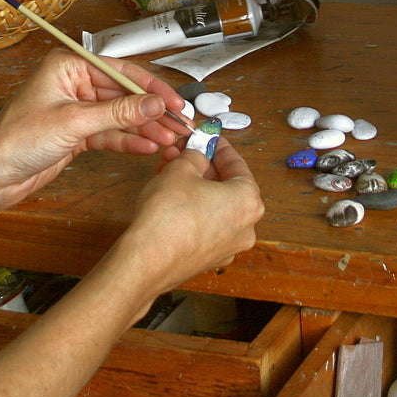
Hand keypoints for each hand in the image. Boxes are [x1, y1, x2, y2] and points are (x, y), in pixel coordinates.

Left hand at [0, 47, 189, 207]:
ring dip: (145, 128)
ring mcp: (76, 109)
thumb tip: (155, 103)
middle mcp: (74, 83)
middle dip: (152, 111)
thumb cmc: (19, 139)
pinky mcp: (76, 134)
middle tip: (181, 125)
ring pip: (120, 116)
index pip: (121, 70)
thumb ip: (119, 113)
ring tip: (171, 140)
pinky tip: (150, 148)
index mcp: (68, 66)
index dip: (151, 87)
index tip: (175, 102)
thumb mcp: (74, 122)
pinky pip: (110, 133)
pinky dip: (129, 141)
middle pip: (124, 94)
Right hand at [118, 136, 264, 290]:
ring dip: (195, 187)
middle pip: (227, 186)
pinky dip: (193, 209)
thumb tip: (198, 154)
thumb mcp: (181, 168)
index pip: (237, 164)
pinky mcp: (209, 258)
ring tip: (169, 172)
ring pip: (214, 206)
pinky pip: (206, 225)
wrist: (148, 259)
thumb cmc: (169, 215)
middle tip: (183, 153)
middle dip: (202, 167)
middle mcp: (246, 227)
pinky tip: (171, 198)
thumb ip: (195, 155)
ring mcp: (228, 246)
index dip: (218, 147)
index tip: (208, 137)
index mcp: (248, 201)